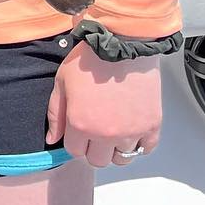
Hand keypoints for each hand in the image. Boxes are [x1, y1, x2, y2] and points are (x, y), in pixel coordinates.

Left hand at [46, 41, 162, 167]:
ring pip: (122, 158)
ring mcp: (132, 132)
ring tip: (113, 128)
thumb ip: (55, 114)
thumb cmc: (89, 60)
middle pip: (99, 160)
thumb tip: (52, 139)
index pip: (75, 151)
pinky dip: (138, 143)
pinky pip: (145, 149)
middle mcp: (107, 134)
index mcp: (81, 124)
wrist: (121, 45)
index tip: (78, 128)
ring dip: (116, 148)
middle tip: (95, 129)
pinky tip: (130, 127)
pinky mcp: (152, 126)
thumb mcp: (61, 82)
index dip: (74, 140)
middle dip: (93, 147)